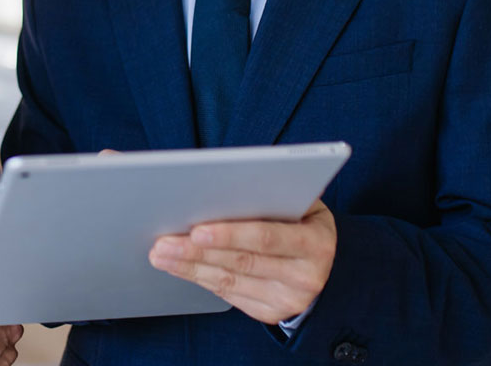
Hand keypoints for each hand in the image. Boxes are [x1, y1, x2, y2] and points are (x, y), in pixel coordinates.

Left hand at [147, 199, 336, 325]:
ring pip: (229, 281)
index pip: (265, 238)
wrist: (329, 266)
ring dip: (189, 267)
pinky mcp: (270, 312)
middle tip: (163, 242)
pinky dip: (199, 278)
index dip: (230, 234)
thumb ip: (275, 193)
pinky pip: (228, 294)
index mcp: (315, 243)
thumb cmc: (305, 221)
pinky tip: (178, 266)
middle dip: (197, 251)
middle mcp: (305, 276)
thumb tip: (232, 179)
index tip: (196, 229)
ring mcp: (287, 299)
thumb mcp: (305, 203)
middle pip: (241, 262)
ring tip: (161, 253)